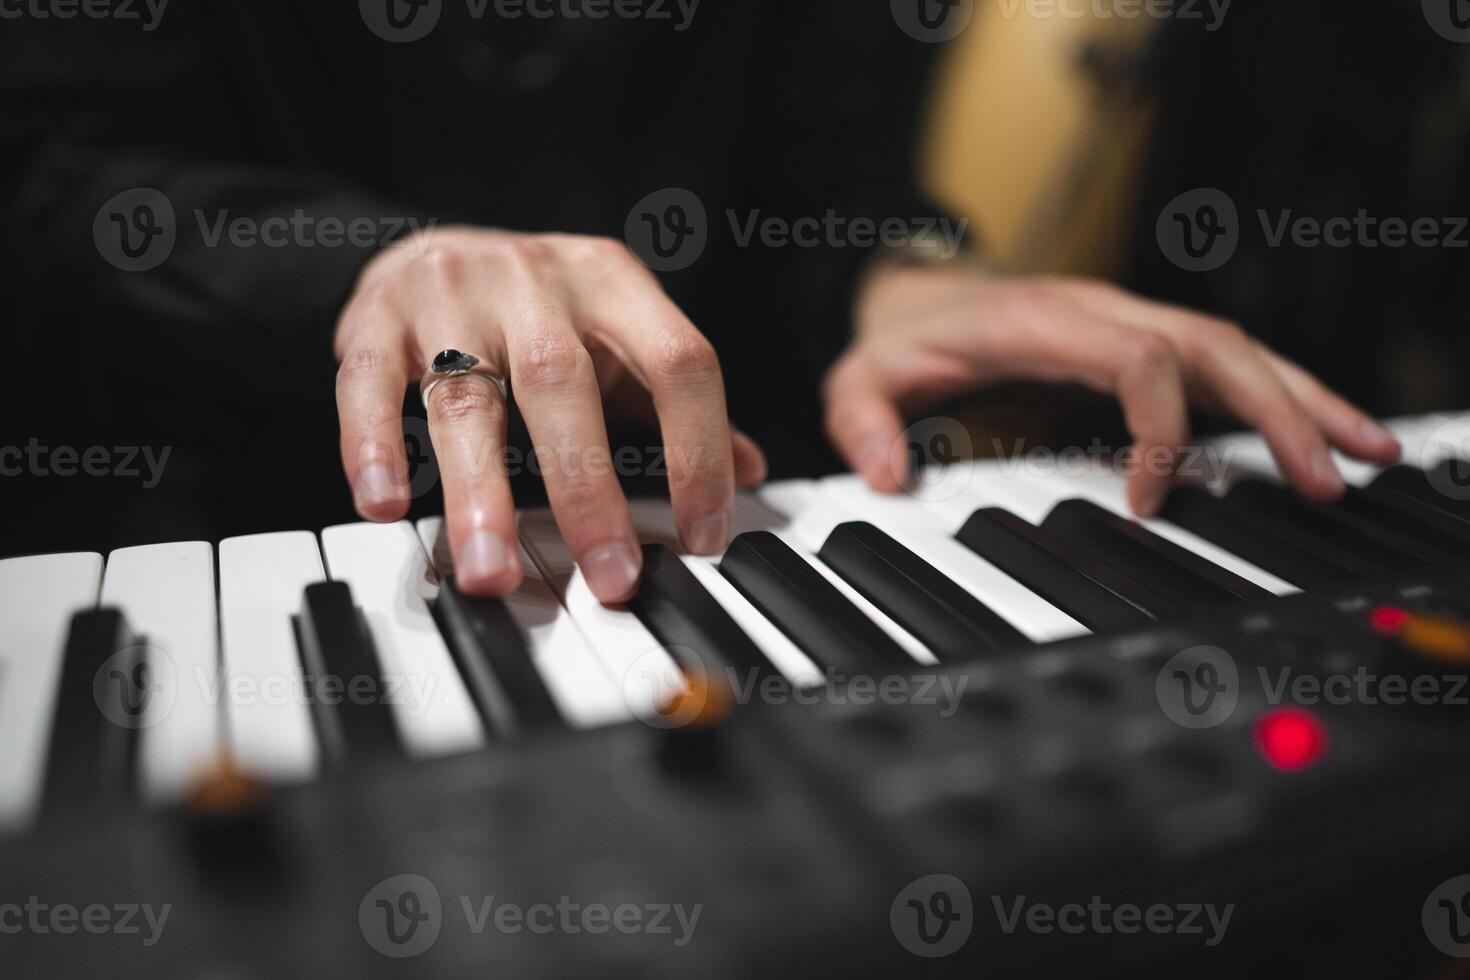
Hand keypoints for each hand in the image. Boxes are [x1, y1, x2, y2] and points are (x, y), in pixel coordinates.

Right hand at [334, 227, 765, 601]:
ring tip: (489, 572)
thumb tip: (749, 471)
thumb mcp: (618, 337)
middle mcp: (536, 280)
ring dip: (480, 491)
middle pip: (565, 382)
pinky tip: (386, 504)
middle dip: (588, 490)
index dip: (700, 450)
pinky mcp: (376, 316)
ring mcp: (451, 293)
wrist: (430, 246)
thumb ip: (675, 404)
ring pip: (466, 395)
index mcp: (613, 282)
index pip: (678, 360)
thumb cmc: (540, 309)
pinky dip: (372, 444)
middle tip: (607, 576)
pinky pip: (370, 383)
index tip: (703, 537)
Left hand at [825, 264, 1401, 514]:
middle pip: (1215, 345)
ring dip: (1302, 399)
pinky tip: (1322, 432)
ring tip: (1366, 452)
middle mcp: (1102, 311)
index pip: (1134, 357)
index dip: (1159, 428)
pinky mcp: (1144, 343)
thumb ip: (861, 420)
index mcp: (1043, 320)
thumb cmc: (905, 338)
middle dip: (1278, 410)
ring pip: (1238, 348)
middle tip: (1324, 478)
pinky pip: (1225, 362)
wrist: (921, 293)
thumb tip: (886, 477)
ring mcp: (1131, 322)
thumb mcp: (859, 375)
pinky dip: (1279, 394)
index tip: (1148, 503)